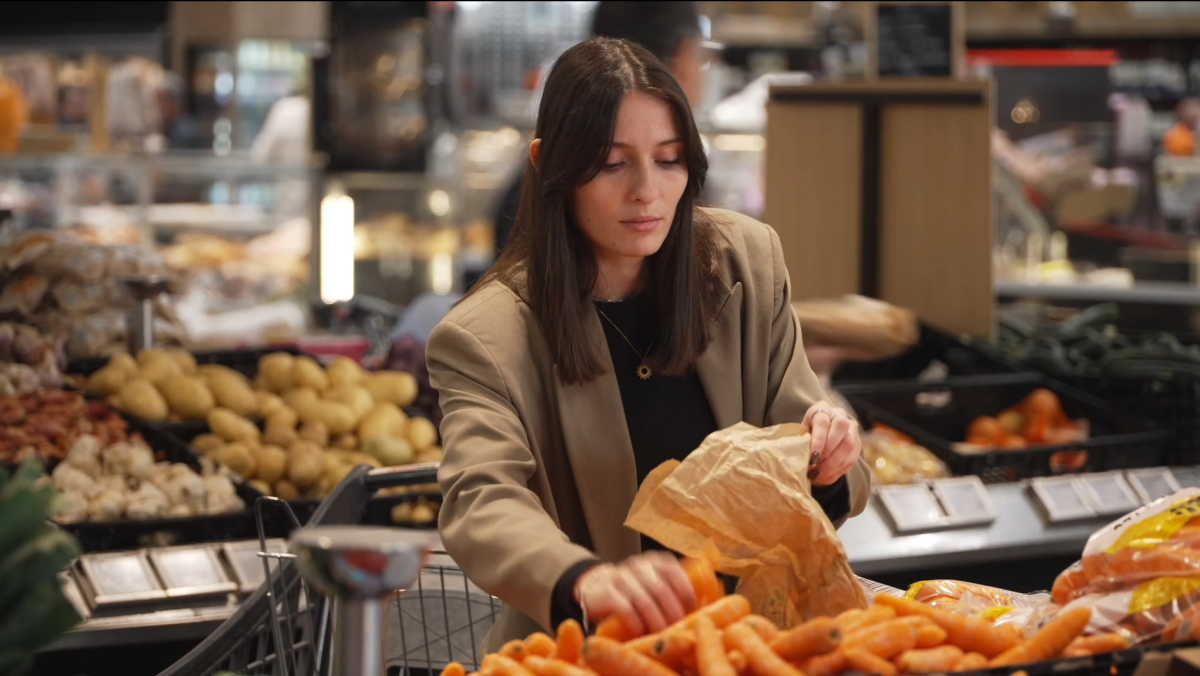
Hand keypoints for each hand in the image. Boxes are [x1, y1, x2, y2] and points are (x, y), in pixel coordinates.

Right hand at [575, 551, 695, 635]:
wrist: (596, 588)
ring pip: (644, 601)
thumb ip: (674, 591)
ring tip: (661, 635)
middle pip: (661, 589)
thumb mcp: (654, 584)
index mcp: (655, 561)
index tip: (691, 611)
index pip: (675, 572)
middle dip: (672, 613)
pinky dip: (636, 623)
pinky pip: (625, 608)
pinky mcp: (606, 592)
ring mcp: (621, 577)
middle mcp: (639, 565)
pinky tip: (640, 632)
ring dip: (655, 621)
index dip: (685, 593)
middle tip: (677, 629)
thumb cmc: (634, 592)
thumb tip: (703, 610)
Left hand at [803, 401, 860, 485]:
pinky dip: (838, 469)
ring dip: (833, 463)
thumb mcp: (801, 435)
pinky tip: (827, 474)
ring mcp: (851, 428)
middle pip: (841, 428)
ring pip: (849, 445)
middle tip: (817, 465)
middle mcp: (839, 415)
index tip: (812, 456)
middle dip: (829, 450)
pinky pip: (852, 457)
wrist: (819, 437)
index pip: (823, 421)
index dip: (818, 440)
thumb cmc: (806, 435)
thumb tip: (800, 461)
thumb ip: (801, 443)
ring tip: (820, 473)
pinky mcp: (858, 443)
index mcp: (822, 409)